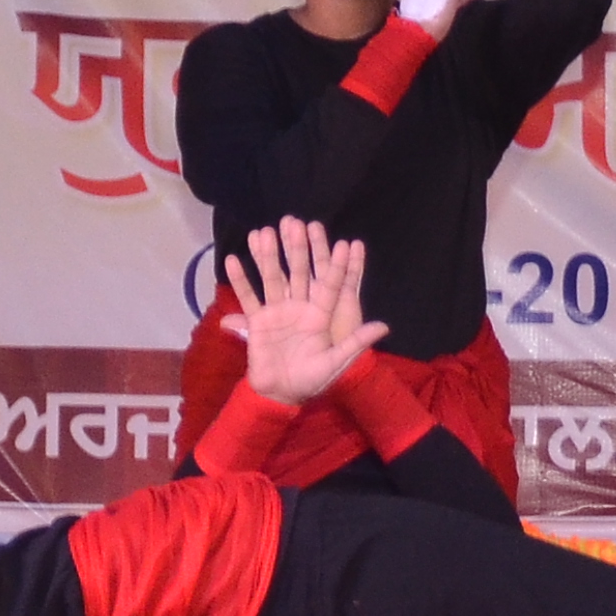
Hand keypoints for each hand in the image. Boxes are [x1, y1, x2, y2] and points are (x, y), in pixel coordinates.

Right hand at [230, 219, 384, 409]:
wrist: (281, 394)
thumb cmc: (312, 379)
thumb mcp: (337, 363)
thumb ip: (356, 343)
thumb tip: (384, 327)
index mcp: (320, 315)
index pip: (330, 285)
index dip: (337, 266)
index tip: (343, 244)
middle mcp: (299, 307)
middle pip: (299, 272)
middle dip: (297, 248)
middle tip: (294, 222)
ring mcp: (277, 312)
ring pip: (273, 278)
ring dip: (267, 256)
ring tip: (262, 232)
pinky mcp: (257, 322)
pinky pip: (248, 297)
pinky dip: (240, 280)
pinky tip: (231, 260)